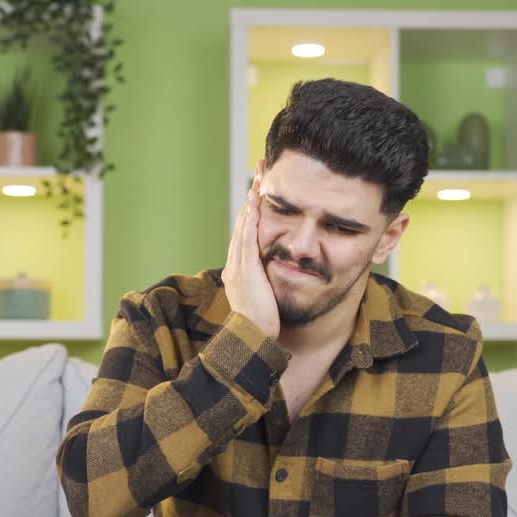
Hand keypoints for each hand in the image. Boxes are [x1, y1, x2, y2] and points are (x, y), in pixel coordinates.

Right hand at [224, 160, 279, 339]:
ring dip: (251, 201)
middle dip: (251, 198)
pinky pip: (247, 237)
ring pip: (244, 226)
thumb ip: (269, 286)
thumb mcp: (266, 300)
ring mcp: (237, 266)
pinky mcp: (244, 269)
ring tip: (259, 179)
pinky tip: (255, 201)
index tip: (261, 193)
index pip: (247, 234)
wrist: (253, 341)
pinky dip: (250, 217)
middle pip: (243, 224)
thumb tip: (281, 279)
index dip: (253, 212)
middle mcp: (235, 264)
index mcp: (240, 271)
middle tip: (260, 174)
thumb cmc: (262, 326)